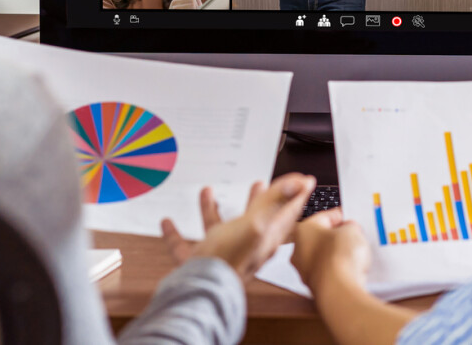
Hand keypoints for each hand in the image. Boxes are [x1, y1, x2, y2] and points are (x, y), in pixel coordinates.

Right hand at [161, 173, 315, 282]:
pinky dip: (177, 234)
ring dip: (212, 210)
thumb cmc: (230, 260)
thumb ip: (276, 202)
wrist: (201, 291)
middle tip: (259, 183)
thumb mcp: (258, 224)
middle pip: (255, 220)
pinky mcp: (199, 263)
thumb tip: (300, 183)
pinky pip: (186, 246)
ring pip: (219, 230)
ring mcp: (222, 255)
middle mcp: (246, 246)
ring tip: (207, 192)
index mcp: (265, 236)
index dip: (295, 194)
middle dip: (257, 200)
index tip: (302, 180)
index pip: (286, 212)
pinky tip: (168, 223)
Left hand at [291, 208, 370, 294]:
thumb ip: (350, 225)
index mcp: (302, 229)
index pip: (325, 216)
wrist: (338, 289)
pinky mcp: (314, 286)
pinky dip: (339, 269)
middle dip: (338, 236)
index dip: (341, 216)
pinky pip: (328, 272)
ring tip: (355, 253)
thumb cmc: (339, 255)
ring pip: (324, 256)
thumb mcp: (352, 230)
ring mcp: (304, 270)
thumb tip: (349, 228)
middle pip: (322, 237)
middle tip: (354, 235)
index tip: (351, 218)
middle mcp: (298, 250)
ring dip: (338, 253)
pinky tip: (351, 268)